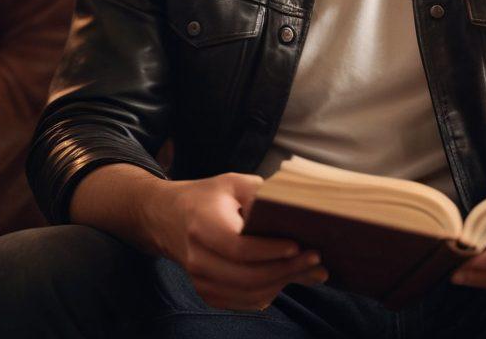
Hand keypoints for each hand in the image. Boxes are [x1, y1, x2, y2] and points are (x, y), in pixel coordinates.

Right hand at [142, 172, 328, 310]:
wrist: (169, 217)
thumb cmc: (208, 197)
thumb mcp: (233, 184)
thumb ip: (263, 195)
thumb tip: (299, 212)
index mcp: (203, 225)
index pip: (239, 247)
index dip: (270, 251)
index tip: (298, 245)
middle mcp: (197, 257)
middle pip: (248, 275)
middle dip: (287, 270)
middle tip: (317, 259)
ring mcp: (201, 280)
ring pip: (250, 293)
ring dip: (284, 283)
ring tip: (312, 270)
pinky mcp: (208, 293)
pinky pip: (245, 301)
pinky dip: (271, 292)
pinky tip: (289, 277)